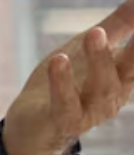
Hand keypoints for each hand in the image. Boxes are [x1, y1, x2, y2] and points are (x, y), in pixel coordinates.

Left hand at [3, 0, 133, 154]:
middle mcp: (111, 96)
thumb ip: (118, 26)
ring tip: (93, 33)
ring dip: (99, 59)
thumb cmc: (65, 84)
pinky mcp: (61, 120)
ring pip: (101, 88)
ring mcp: (88, 111)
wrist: (31, 128)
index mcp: (122, 77)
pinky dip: (63, 83)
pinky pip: (65, 104)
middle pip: (129, 72)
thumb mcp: (89, 50)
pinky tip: (59, 61)